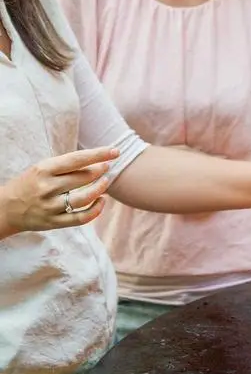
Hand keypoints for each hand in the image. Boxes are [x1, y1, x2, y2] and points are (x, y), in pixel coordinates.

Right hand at [0, 146, 119, 237]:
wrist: (4, 209)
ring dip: (100, 189)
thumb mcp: (42, 168)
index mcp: (43, 170)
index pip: (77, 159)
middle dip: (100, 170)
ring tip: (106, 182)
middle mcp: (47, 187)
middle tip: (107, 167)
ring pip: (84, 198)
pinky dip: (96, 210)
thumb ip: (66, 166)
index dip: (99, 154)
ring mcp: (50, 207)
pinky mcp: (53, 222)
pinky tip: (102, 201)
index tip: (115, 151)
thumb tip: (98, 160)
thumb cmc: (29, 184)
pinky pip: (81, 218)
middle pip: (83, 178)